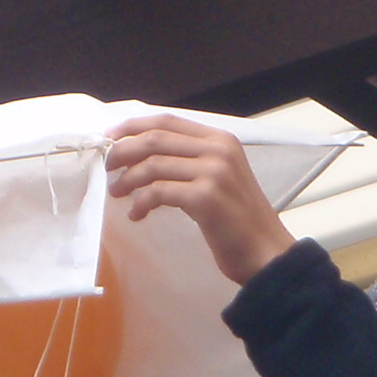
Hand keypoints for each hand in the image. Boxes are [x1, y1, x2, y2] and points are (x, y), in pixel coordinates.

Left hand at [105, 118, 294, 284]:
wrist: (267, 255)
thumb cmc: (240, 223)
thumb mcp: (220, 179)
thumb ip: (191, 161)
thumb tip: (143, 156)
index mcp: (222, 140)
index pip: (168, 121)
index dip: (133, 127)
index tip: (111, 140)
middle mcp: (219, 150)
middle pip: (155, 138)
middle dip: (123, 152)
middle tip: (108, 168)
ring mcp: (214, 172)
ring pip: (153, 164)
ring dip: (128, 180)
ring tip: (118, 193)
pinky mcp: (206, 197)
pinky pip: (158, 191)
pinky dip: (141, 202)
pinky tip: (137, 214)